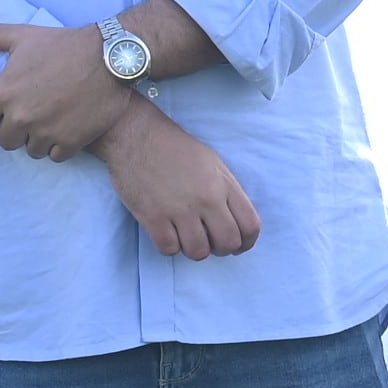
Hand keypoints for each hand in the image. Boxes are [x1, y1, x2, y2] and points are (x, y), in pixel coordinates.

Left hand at [0, 17, 136, 161]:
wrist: (111, 56)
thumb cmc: (63, 44)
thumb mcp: (21, 36)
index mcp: (4, 94)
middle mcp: (21, 117)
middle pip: (5, 142)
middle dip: (15, 130)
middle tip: (32, 113)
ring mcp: (47, 131)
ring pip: (31, 150)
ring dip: (38, 139)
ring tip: (51, 119)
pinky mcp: (72, 141)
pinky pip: (55, 156)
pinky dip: (60, 146)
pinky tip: (68, 127)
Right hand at [102, 102, 262, 260]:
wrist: (137, 135)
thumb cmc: (175, 148)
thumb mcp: (213, 163)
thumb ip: (227, 191)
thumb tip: (234, 220)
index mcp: (223, 185)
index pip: (250, 226)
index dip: (246, 242)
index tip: (237, 245)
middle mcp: (206, 199)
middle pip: (228, 243)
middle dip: (221, 249)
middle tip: (209, 241)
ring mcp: (179, 210)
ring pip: (199, 252)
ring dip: (194, 249)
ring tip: (186, 235)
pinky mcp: (153, 217)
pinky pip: (169, 250)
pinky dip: (169, 246)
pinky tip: (167, 233)